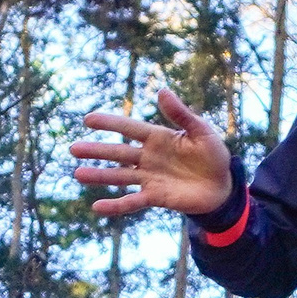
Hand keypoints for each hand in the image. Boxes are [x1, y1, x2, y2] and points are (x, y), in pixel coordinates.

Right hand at [68, 86, 234, 217]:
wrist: (223, 185)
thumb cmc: (213, 154)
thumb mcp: (201, 131)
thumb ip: (180, 113)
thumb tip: (161, 91)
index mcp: (158, 137)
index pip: (129, 128)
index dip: (109, 123)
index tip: (88, 119)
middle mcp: (148, 157)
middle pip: (118, 153)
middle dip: (96, 151)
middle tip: (73, 149)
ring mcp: (150, 178)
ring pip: (119, 176)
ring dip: (99, 176)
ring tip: (78, 174)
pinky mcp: (155, 197)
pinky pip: (132, 201)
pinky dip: (115, 205)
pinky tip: (97, 207)